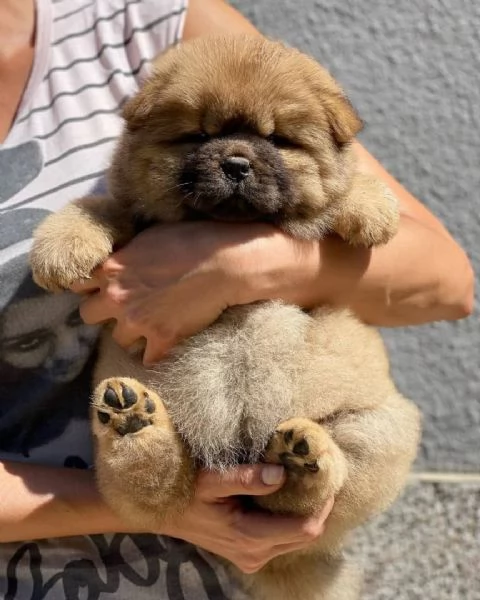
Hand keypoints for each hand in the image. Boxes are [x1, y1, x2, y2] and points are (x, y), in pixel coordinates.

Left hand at [71, 221, 321, 363]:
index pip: (76, 284)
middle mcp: (118, 297)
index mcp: (111, 268)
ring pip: (117, 339)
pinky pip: (147, 359)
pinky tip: (163, 343)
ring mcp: (139, 321)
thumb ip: (125, 253)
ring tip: (147, 324)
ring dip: (129, 332)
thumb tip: (118, 260)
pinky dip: (154, 353)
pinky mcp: (162, 339)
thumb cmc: (191, 240)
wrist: (224, 263)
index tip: (99, 287)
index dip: (88, 286)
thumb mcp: (149, 236)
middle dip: (102, 311)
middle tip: (122, 306)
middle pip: (87, 315)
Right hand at [162, 464, 333, 573]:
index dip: (323, 505)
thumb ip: (246, 478)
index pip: (305, 528)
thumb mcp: (212, 479)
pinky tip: (290, 496)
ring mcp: (252, 558)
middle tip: (322, 476)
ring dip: (306, 513)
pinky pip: (284, 540)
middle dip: (319, 507)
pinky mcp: (249, 554)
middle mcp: (255, 554)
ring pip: (297, 539)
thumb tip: (281, 474)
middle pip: (306, 535)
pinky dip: (293, 519)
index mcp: (249, 537)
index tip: (328, 477)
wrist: (163, 512)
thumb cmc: (186, 491)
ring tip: (309, 483)